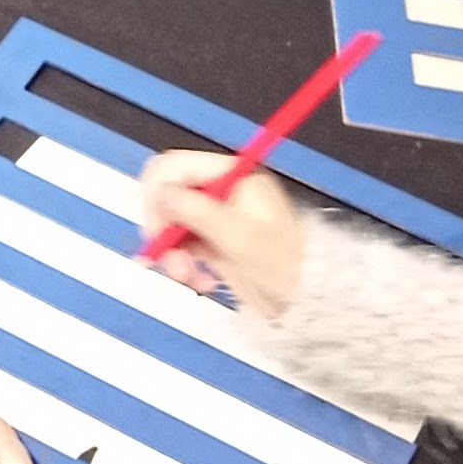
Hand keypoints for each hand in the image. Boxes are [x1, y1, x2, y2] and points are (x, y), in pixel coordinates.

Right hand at [137, 151, 302, 316]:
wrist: (305, 296)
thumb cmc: (284, 263)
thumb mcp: (236, 234)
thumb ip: (194, 208)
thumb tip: (158, 194)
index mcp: (230, 174)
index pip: (172, 167)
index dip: (157, 194)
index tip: (157, 226)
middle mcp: (219, 189)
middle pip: (166, 195)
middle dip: (163, 228)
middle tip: (166, 256)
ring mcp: (215, 215)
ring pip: (169, 223)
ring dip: (171, 251)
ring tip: (188, 275)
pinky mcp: (212, 239)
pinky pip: (180, 244)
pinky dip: (181, 262)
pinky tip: (198, 279)